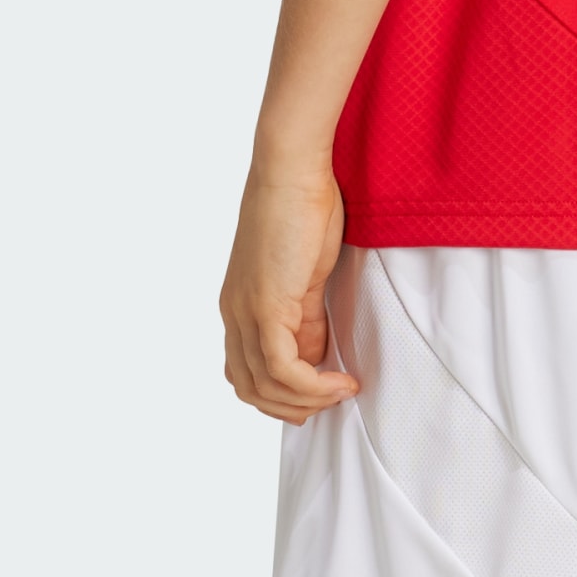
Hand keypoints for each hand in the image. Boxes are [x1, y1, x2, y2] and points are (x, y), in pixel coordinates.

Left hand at [219, 166, 358, 425]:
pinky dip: (313, 385)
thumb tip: (316, 356)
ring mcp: (245, 312)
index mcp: (238, 307)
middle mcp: (234, 314)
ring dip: (308, 401)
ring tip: (342, 390)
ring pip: (266, 387)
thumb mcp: (305, 278)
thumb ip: (306, 320)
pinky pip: (282, 369)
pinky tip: (340, 381)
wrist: (294, 168)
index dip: (282, 397)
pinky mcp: (265, 306)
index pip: (246, 375)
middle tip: (331, 401)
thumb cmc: (303, 209)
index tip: (320, 392)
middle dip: (293, 408)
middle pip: (250, 390)